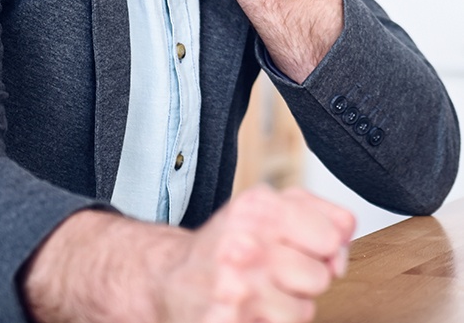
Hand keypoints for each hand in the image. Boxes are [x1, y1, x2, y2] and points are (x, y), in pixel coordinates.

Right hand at [22, 185, 354, 322]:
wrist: (172, 278)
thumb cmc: (226, 243)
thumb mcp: (265, 209)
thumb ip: (315, 210)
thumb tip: (347, 229)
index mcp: (258, 207)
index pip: (331, 235)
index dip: (325, 248)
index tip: (304, 248)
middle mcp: (246, 241)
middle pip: (320, 276)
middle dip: (304, 280)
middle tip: (275, 272)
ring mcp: (236, 284)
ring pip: (303, 311)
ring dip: (286, 309)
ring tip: (261, 294)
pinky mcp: (227, 321)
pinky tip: (250, 312)